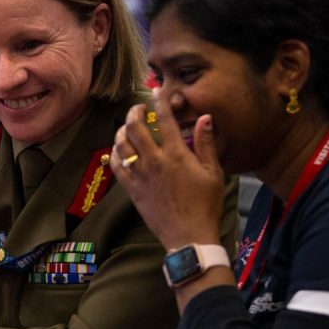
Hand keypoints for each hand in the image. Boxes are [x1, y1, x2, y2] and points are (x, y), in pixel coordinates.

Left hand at [111, 92, 224, 249]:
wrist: (189, 236)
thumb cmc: (205, 205)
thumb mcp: (213, 173)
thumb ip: (206, 143)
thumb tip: (205, 118)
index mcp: (176, 154)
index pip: (165, 120)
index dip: (159, 102)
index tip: (156, 92)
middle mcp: (155, 161)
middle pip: (135, 127)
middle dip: (133, 112)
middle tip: (138, 109)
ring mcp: (140, 175)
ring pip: (122, 145)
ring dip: (122, 131)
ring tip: (127, 127)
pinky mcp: (132, 189)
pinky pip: (116, 166)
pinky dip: (115, 154)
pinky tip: (119, 150)